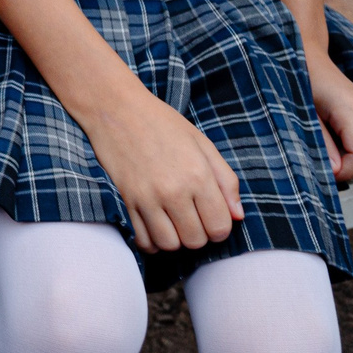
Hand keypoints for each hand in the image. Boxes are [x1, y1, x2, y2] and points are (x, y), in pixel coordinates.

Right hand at [83, 85, 242, 251]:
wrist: (115, 107)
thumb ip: (226, 180)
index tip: (212, 217)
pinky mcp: (127, 199)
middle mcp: (173, 190)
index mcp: (198, 175)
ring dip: (176, 239)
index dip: (220, 228)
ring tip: (174, 223)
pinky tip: (155, 228)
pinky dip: (152, 242)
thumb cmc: (161, 122)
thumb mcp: (202, 144)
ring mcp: (147, 197)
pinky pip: (143, 239)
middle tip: (193, 218)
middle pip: (195, 240)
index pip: (220, 226)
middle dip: (198, 234)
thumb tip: (237, 216)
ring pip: (169, 244)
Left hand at [309, 55, 352, 179]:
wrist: (305, 55)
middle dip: (352, 167)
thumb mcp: (301, 112)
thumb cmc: (298, 79)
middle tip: (326, 160)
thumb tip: (334, 171)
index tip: (324, 171)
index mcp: (351, 110)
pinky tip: (346, 146)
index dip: (345, 171)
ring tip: (336, 153)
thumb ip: (320, 142)